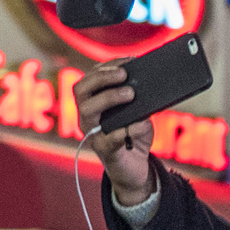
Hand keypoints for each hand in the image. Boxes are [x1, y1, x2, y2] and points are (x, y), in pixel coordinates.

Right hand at [78, 64, 153, 204]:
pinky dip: (122, 131)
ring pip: (88, 110)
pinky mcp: (104, 152)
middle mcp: (87, 116)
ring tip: (130, 94)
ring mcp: (92, 134)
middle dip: (102, 77)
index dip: (107, 66)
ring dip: (108, 98)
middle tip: (124, 74)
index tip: (128, 60)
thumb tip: (148, 85)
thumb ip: (141, 101)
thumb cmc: (134, 136)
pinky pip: (107, 140)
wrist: (136, 169)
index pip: (91, 78)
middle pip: (81, 89)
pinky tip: (137, 125)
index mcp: (93, 102)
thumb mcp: (140, 114)